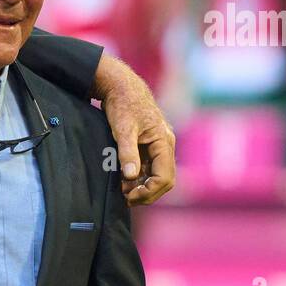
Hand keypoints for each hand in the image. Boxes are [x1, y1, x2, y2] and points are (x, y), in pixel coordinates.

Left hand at [93, 55, 175, 204]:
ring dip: (142, 187)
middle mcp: (165, 145)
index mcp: (164, 142)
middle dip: (148, 192)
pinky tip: (124, 182)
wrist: (121, 87)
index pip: (165, 177)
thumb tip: (131, 176)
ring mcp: (158, 146)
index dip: (150, 191)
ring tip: (123, 192)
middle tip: (127, 199)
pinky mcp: (149, 146)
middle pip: (164, 180)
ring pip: (156, 175)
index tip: (130, 196)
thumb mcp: (123, 128)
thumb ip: (127, 152)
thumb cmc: (123, 105)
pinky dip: (138, 178)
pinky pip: (149, 168)